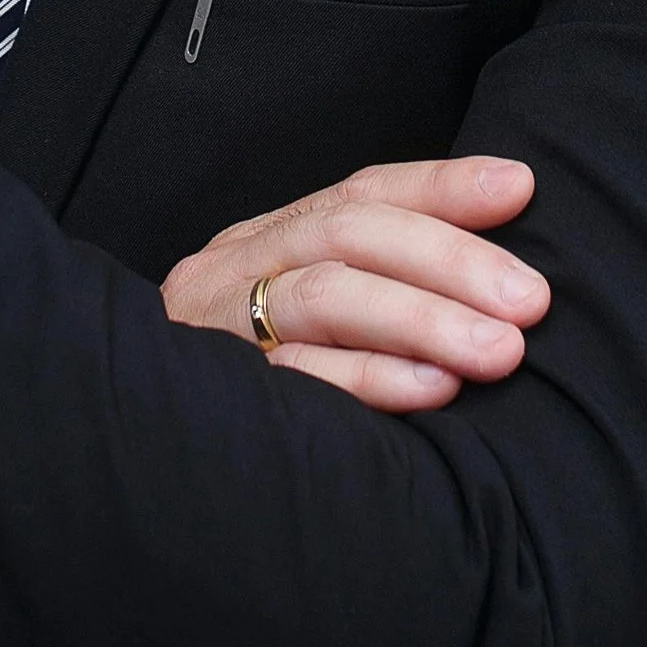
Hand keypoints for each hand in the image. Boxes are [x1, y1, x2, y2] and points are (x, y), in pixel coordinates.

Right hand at [161, 158, 547, 412]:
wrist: (116, 460)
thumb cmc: (253, 382)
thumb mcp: (305, 311)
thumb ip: (378, 283)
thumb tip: (501, 268)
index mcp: (267, 240)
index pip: (361, 195)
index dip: (441, 186)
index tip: (519, 189)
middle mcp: (236, 269)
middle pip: (347, 236)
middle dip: (450, 262)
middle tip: (530, 300)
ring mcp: (216, 329)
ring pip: (322, 298)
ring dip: (422, 319)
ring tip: (500, 349)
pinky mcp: (215, 396)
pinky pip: (296, 380)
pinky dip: (371, 380)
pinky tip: (435, 391)